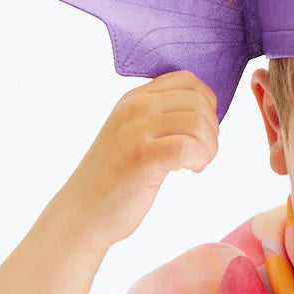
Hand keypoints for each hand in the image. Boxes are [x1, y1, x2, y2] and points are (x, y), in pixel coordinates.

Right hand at [53, 70, 219, 250]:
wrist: (82, 213)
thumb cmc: (116, 179)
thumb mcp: (135, 133)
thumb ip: (162, 115)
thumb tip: (207, 109)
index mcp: (134, 98)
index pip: (187, 80)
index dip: (206, 103)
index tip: (200, 130)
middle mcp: (134, 107)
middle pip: (198, 101)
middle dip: (211, 129)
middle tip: (201, 152)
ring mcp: (135, 129)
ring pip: (198, 123)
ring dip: (208, 147)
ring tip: (196, 163)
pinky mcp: (141, 156)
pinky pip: (188, 147)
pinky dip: (199, 159)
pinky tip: (189, 169)